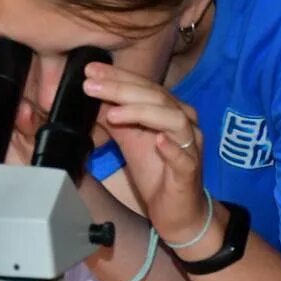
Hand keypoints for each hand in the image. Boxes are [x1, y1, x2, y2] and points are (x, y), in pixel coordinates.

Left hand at [82, 61, 208, 243]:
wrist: (177, 211)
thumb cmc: (157, 172)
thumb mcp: (129, 140)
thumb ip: (114, 118)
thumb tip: (92, 96)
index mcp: (168, 111)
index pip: (143, 86)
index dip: (117, 77)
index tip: (90, 70)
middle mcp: (183, 122)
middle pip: (156, 97)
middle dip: (121, 89)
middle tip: (92, 85)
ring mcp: (190, 145)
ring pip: (173, 119)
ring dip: (142, 112)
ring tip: (113, 114)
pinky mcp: (190, 171)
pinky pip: (184, 156)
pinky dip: (171, 147)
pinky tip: (158, 141)